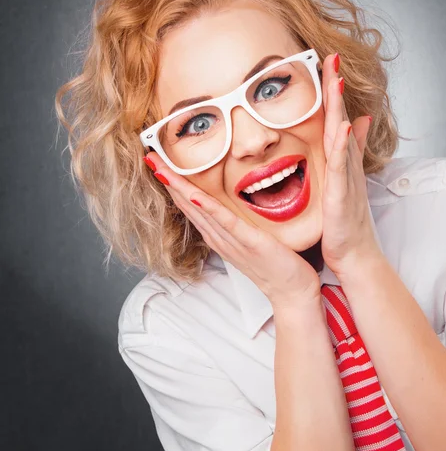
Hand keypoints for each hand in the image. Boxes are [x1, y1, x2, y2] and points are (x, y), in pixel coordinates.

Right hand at [143, 153, 321, 309]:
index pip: (190, 204)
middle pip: (187, 204)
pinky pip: (227, 223)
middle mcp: (218, 237)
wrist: (291, 293)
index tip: (158, 162)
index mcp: (218, 234)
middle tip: (150, 158)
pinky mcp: (249, 243)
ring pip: (199, 210)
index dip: (173, 183)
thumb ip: (237, 221)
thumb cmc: (276, 264)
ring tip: (161, 169)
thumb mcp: (250, 238)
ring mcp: (231, 241)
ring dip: (180, 188)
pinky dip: (210, 209)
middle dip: (168, 180)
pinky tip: (196, 196)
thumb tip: (233, 202)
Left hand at [319, 53, 382, 276]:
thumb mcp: (347, 179)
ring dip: (339, 108)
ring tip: (336, 80)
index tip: (325, 64)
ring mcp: (345, 177)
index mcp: (342, 160)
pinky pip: (342, 166)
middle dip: (335, 89)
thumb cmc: (346, 220)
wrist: (355, 253)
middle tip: (331, 57)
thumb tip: (361, 121)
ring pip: (341, 136)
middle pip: (341, 119)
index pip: (336, 119)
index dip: (332, 92)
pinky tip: (344, 126)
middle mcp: (346, 164)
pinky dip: (344, 145)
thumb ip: (353, 150)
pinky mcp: (342, 194)